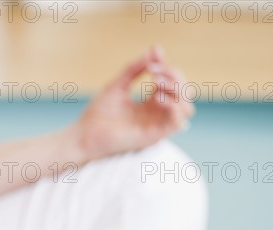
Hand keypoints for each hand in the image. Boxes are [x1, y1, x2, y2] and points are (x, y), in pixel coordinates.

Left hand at [74, 46, 194, 161]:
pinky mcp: (154, 137)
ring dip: (176, 90)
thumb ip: (135, 68)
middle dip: (174, 75)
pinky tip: (157, 97)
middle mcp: (157, 114)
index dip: (167, 65)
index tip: (155, 53)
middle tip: (154, 70)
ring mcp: (157, 126)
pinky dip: (173, 106)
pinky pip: (177, 122)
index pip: (172, 82)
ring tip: (156, 83)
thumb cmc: (98, 113)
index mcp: (151, 103)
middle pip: (184, 93)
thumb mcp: (118, 84)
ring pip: (187, 107)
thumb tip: (154, 50)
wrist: (85, 134)